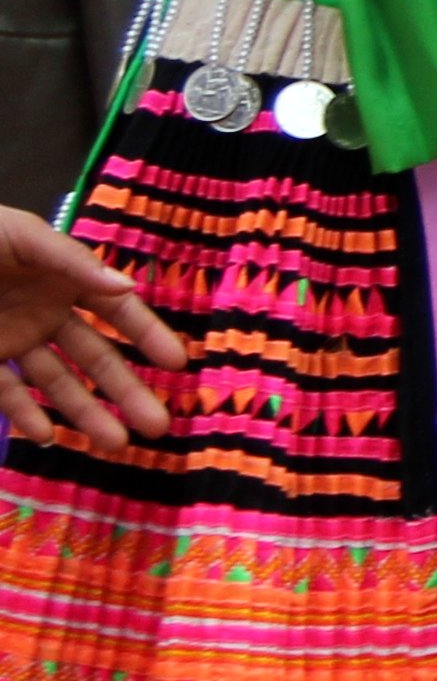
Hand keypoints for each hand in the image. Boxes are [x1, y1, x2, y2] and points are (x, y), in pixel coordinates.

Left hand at [0, 207, 184, 446]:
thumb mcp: (20, 236)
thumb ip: (70, 261)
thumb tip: (125, 287)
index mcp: (61, 277)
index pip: (115, 310)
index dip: (147, 335)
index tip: (176, 364)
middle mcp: (43, 312)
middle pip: (93, 356)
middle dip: (125, 391)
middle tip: (158, 426)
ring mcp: (11, 339)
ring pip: (56, 383)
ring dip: (85, 414)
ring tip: (115, 444)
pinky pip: (5, 393)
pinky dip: (25, 415)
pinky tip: (45, 435)